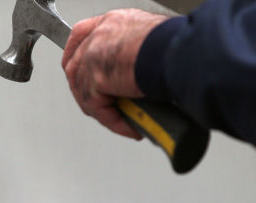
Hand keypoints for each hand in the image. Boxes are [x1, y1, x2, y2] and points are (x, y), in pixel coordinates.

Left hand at [62, 9, 167, 137]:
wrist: (179, 52)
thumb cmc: (177, 46)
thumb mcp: (152, 42)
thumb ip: (137, 54)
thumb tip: (140, 74)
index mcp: (113, 22)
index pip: (82, 36)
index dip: (79, 58)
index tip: (83, 74)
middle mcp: (100, 35)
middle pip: (76, 67)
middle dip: (88, 92)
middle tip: (106, 109)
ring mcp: (94, 56)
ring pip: (85, 91)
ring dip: (103, 111)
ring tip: (124, 121)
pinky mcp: (96, 78)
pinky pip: (98, 108)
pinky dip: (115, 122)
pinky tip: (132, 127)